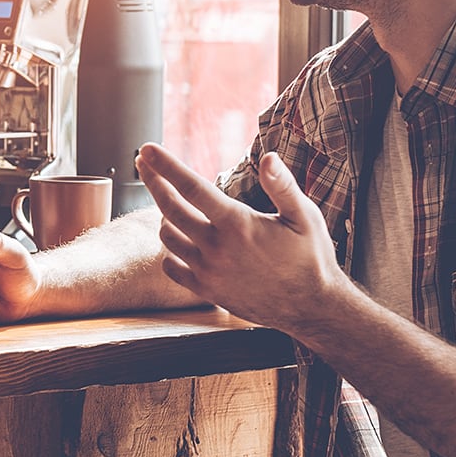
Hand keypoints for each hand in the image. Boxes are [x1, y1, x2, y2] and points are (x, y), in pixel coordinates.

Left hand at [135, 143, 345, 335]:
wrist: (312, 308)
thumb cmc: (310, 258)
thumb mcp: (304, 217)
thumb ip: (282, 186)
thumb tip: (267, 157)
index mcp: (238, 224)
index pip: (192, 187)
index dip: (166, 166)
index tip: (146, 149)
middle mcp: (217, 248)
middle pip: (169, 208)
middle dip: (153, 181)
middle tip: (143, 164)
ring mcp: (208, 271)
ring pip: (167, 237)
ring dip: (165, 216)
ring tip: (173, 204)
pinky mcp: (206, 291)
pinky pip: (171, 267)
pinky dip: (170, 251)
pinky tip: (181, 241)